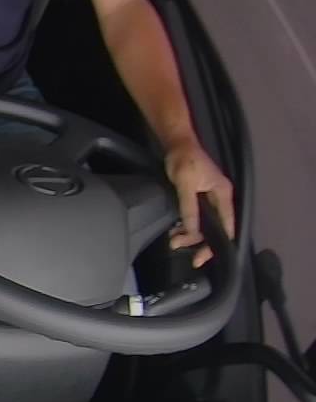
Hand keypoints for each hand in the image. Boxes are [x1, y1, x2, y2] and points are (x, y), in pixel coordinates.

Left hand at [164, 140, 235, 266]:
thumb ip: (189, 209)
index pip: (227, 226)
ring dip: (190, 235)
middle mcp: (220, 199)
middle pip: (215, 228)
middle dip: (199, 242)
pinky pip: (195, 218)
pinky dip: (186, 226)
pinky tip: (175, 232)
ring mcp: (209, 199)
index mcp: (223, 195)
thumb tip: (193, 232)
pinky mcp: (198, 198)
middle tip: (184, 253)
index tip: (202, 258)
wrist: (176, 144)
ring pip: (203, 224)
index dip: (217, 244)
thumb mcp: (185, 185)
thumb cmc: (184, 160)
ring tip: (174, 241)